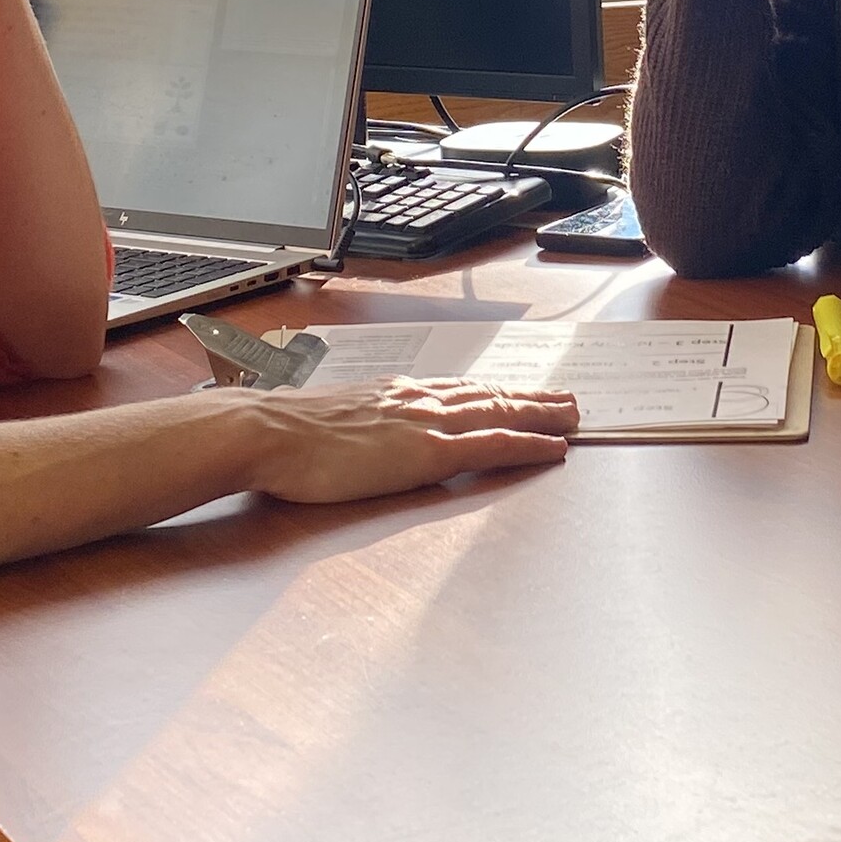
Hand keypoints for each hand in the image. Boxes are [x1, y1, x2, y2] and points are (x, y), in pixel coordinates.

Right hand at [238, 381, 577, 503]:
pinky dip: (529, 443)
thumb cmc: (284, 434)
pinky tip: (553, 447)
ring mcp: (425, 423)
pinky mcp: (428, 452)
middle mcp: (417, 399)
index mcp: (393, 393)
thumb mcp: (329, 421)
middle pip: (489, 395)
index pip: (458, 388)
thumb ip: (356, 425)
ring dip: (542, 414)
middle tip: (567, 399)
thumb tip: (360, 435)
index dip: (494, 391)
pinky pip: (493, 445)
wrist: (266, 434)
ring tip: (573, 417)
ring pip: (500, 413)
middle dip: (532, 397)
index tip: (519, 390)